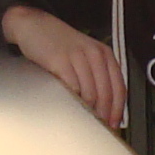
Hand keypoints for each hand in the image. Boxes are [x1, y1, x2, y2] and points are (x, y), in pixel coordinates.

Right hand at [3, 6, 124, 126]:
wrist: (35, 26)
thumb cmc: (60, 45)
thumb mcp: (85, 56)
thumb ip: (97, 77)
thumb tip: (104, 109)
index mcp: (105, 54)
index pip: (119, 88)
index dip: (117, 110)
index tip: (113, 124)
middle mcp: (94, 54)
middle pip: (105, 94)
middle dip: (102, 115)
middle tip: (96, 127)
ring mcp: (77, 57)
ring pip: (90, 94)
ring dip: (87, 111)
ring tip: (82, 121)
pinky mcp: (60, 61)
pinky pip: (71, 88)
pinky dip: (72, 101)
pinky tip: (69, 107)